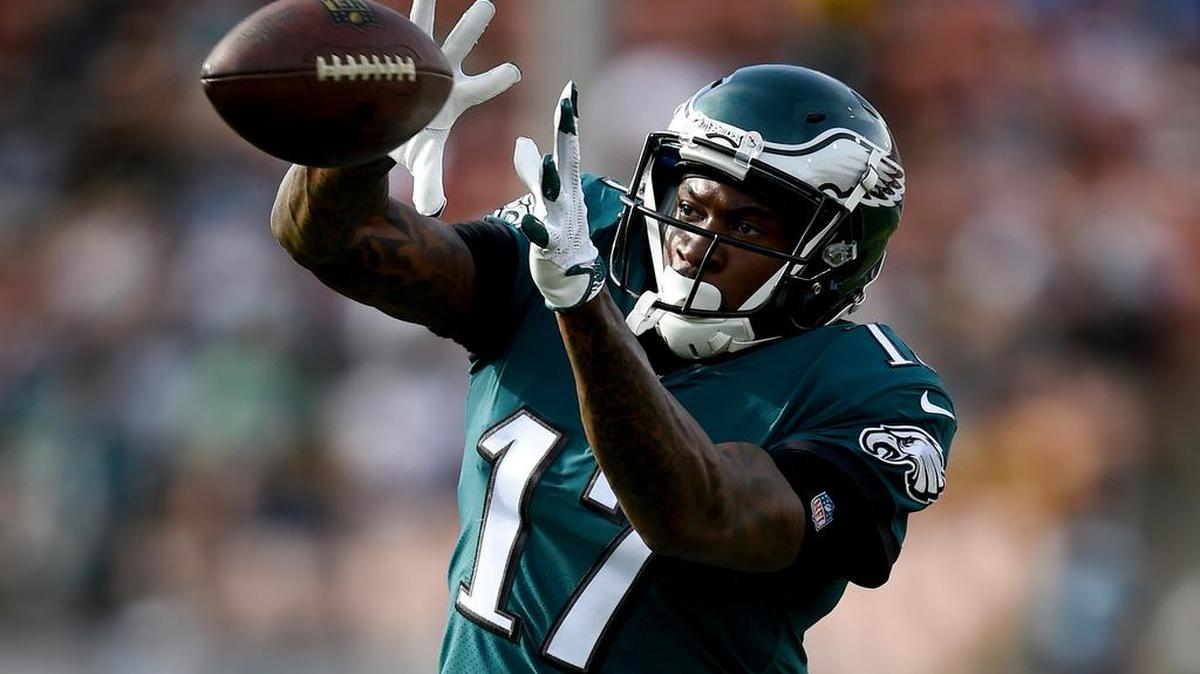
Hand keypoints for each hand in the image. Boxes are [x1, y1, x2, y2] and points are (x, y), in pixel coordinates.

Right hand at [389, 0, 520, 216]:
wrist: (378, 135)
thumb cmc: (408, 143)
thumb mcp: (423, 160)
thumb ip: (431, 181)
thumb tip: (435, 209)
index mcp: (454, 96)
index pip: (481, 87)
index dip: (497, 78)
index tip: (515, 70)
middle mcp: (439, 73)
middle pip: (458, 45)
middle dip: (472, 25)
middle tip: (487, 4)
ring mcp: (415, 61)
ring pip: (421, 29)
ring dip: (425, 7)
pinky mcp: (389, 57)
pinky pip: (387, 33)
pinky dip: (383, 19)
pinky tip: (374, 5)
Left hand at [512, 82, 605, 311]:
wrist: (575, 276)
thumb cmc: (562, 234)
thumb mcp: (548, 199)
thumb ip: (533, 171)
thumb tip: (522, 142)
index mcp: (566, 184)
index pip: (567, 146)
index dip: (567, 119)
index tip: (570, 89)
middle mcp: (568, 198)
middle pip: (568, 160)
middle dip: (567, 133)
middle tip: (567, 106)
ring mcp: (562, 221)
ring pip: (557, 196)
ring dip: (552, 178)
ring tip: (547, 159)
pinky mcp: (553, 245)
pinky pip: (543, 235)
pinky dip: (536, 228)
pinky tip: (526, 220)